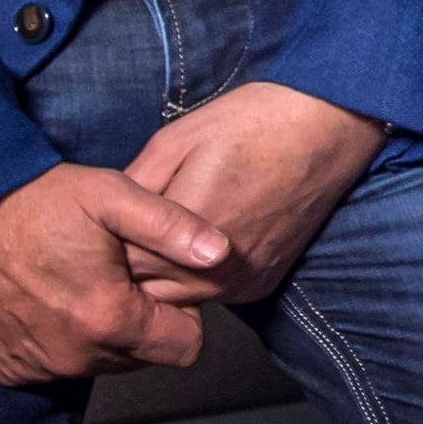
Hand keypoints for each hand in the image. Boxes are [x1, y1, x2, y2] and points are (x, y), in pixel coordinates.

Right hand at [0, 163, 231, 385]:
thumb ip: (172, 226)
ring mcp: (35, 367)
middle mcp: (72, 356)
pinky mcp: (4, 368)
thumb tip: (222, 253)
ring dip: (98, 330)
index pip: (183, 347)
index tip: (159, 280)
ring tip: (76, 277)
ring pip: (98, 362)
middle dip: (139, 320)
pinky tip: (44, 294)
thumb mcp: (111, 196)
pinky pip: (53, 364)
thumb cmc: (33, 200)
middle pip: (140, 355)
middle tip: (115, 272)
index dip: (181, 313)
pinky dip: (57, 337)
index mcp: (108, 318)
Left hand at [120, 81, 385, 303]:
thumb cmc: (251, 122)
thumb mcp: (177, 138)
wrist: (327, 127)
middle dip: (127, 267)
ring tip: (153, 243)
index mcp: (189, 225)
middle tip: (119, 239)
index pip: (120, 261)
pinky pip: (210, 296)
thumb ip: (133, 186)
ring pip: (176, 301)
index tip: (96, 230)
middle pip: (144, 289)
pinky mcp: (261, 285)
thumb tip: (102, 220)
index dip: (104, 245)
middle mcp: (217, 266)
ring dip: (160, 278)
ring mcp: (242, 281)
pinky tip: (191, 249)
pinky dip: (193, 280)